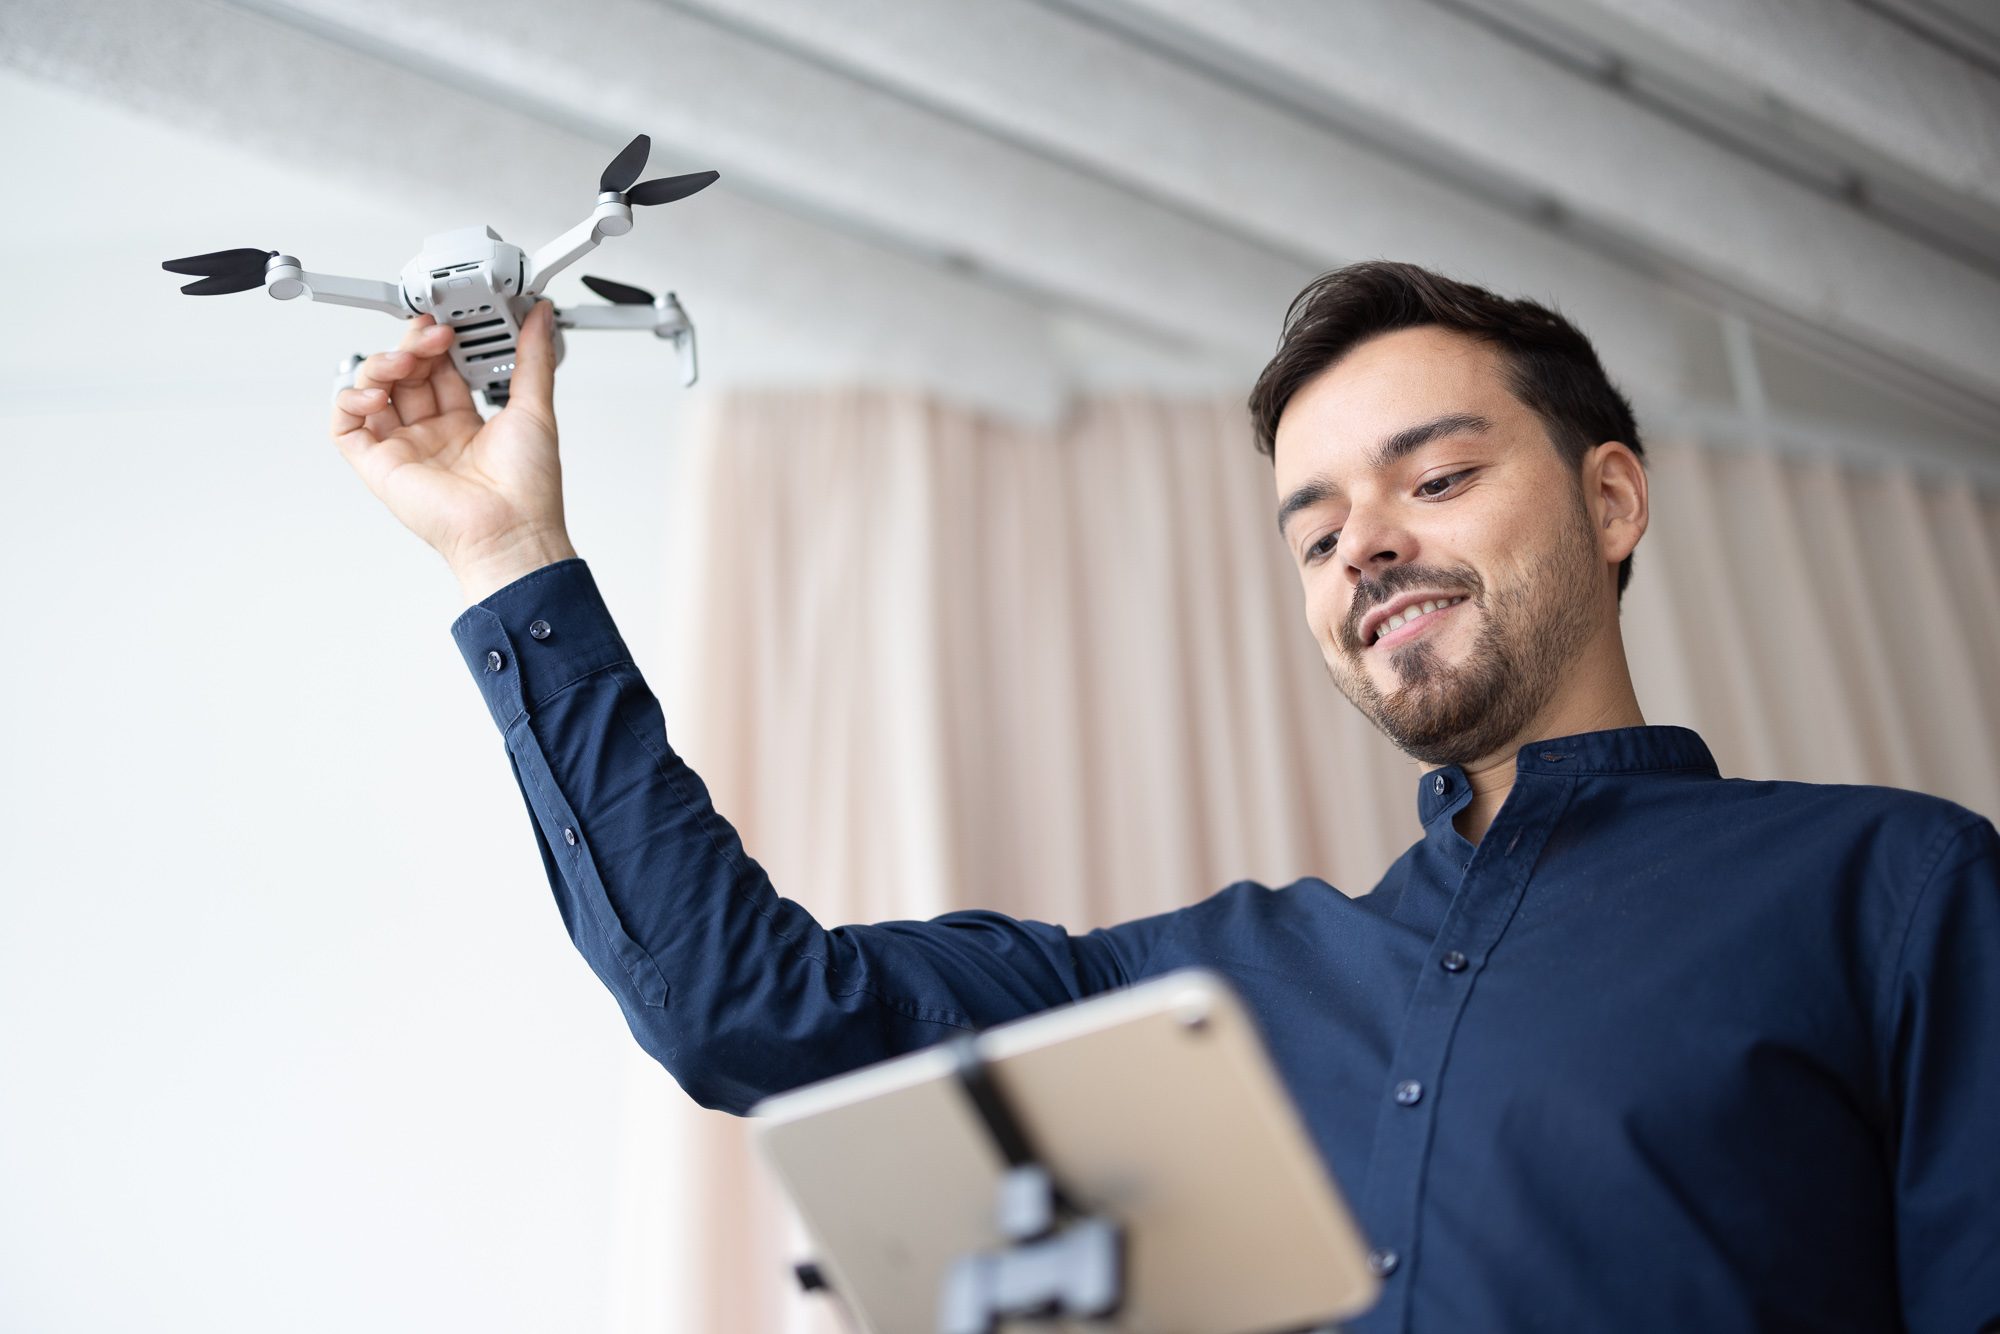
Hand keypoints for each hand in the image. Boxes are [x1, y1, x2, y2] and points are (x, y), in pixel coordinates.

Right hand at [329, 300, 576, 599]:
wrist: (512, 530)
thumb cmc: (527, 488)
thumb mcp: (535, 408)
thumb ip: (533, 358)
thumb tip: (540, 318)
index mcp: (466, 424)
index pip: (440, 368)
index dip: (439, 342)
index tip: (450, 321)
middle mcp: (432, 435)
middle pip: (406, 373)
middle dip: (414, 345)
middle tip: (433, 333)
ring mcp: (404, 449)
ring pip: (374, 390)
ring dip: (384, 364)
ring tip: (408, 359)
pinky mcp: (378, 466)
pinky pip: (345, 425)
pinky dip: (352, 400)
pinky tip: (378, 392)